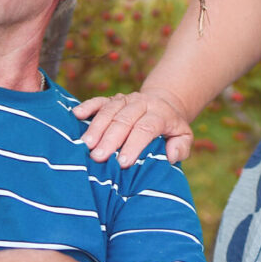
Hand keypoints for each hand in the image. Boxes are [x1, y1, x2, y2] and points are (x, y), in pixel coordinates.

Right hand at [74, 88, 193, 167]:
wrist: (163, 104)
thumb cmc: (171, 128)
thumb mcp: (184, 137)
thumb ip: (180, 148)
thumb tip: (170, 156)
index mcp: (160, 113)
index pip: (146, 127)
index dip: (134, 144)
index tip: (122, 162)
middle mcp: (142, 103)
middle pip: (124, 119)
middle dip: (111, 139)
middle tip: (98, 157)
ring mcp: (126, 99)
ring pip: (110, 110)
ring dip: (96, 127)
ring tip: (86, 145)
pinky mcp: (113, 99)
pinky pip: (99, 100)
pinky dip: (87, 106)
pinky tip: (76, 114)